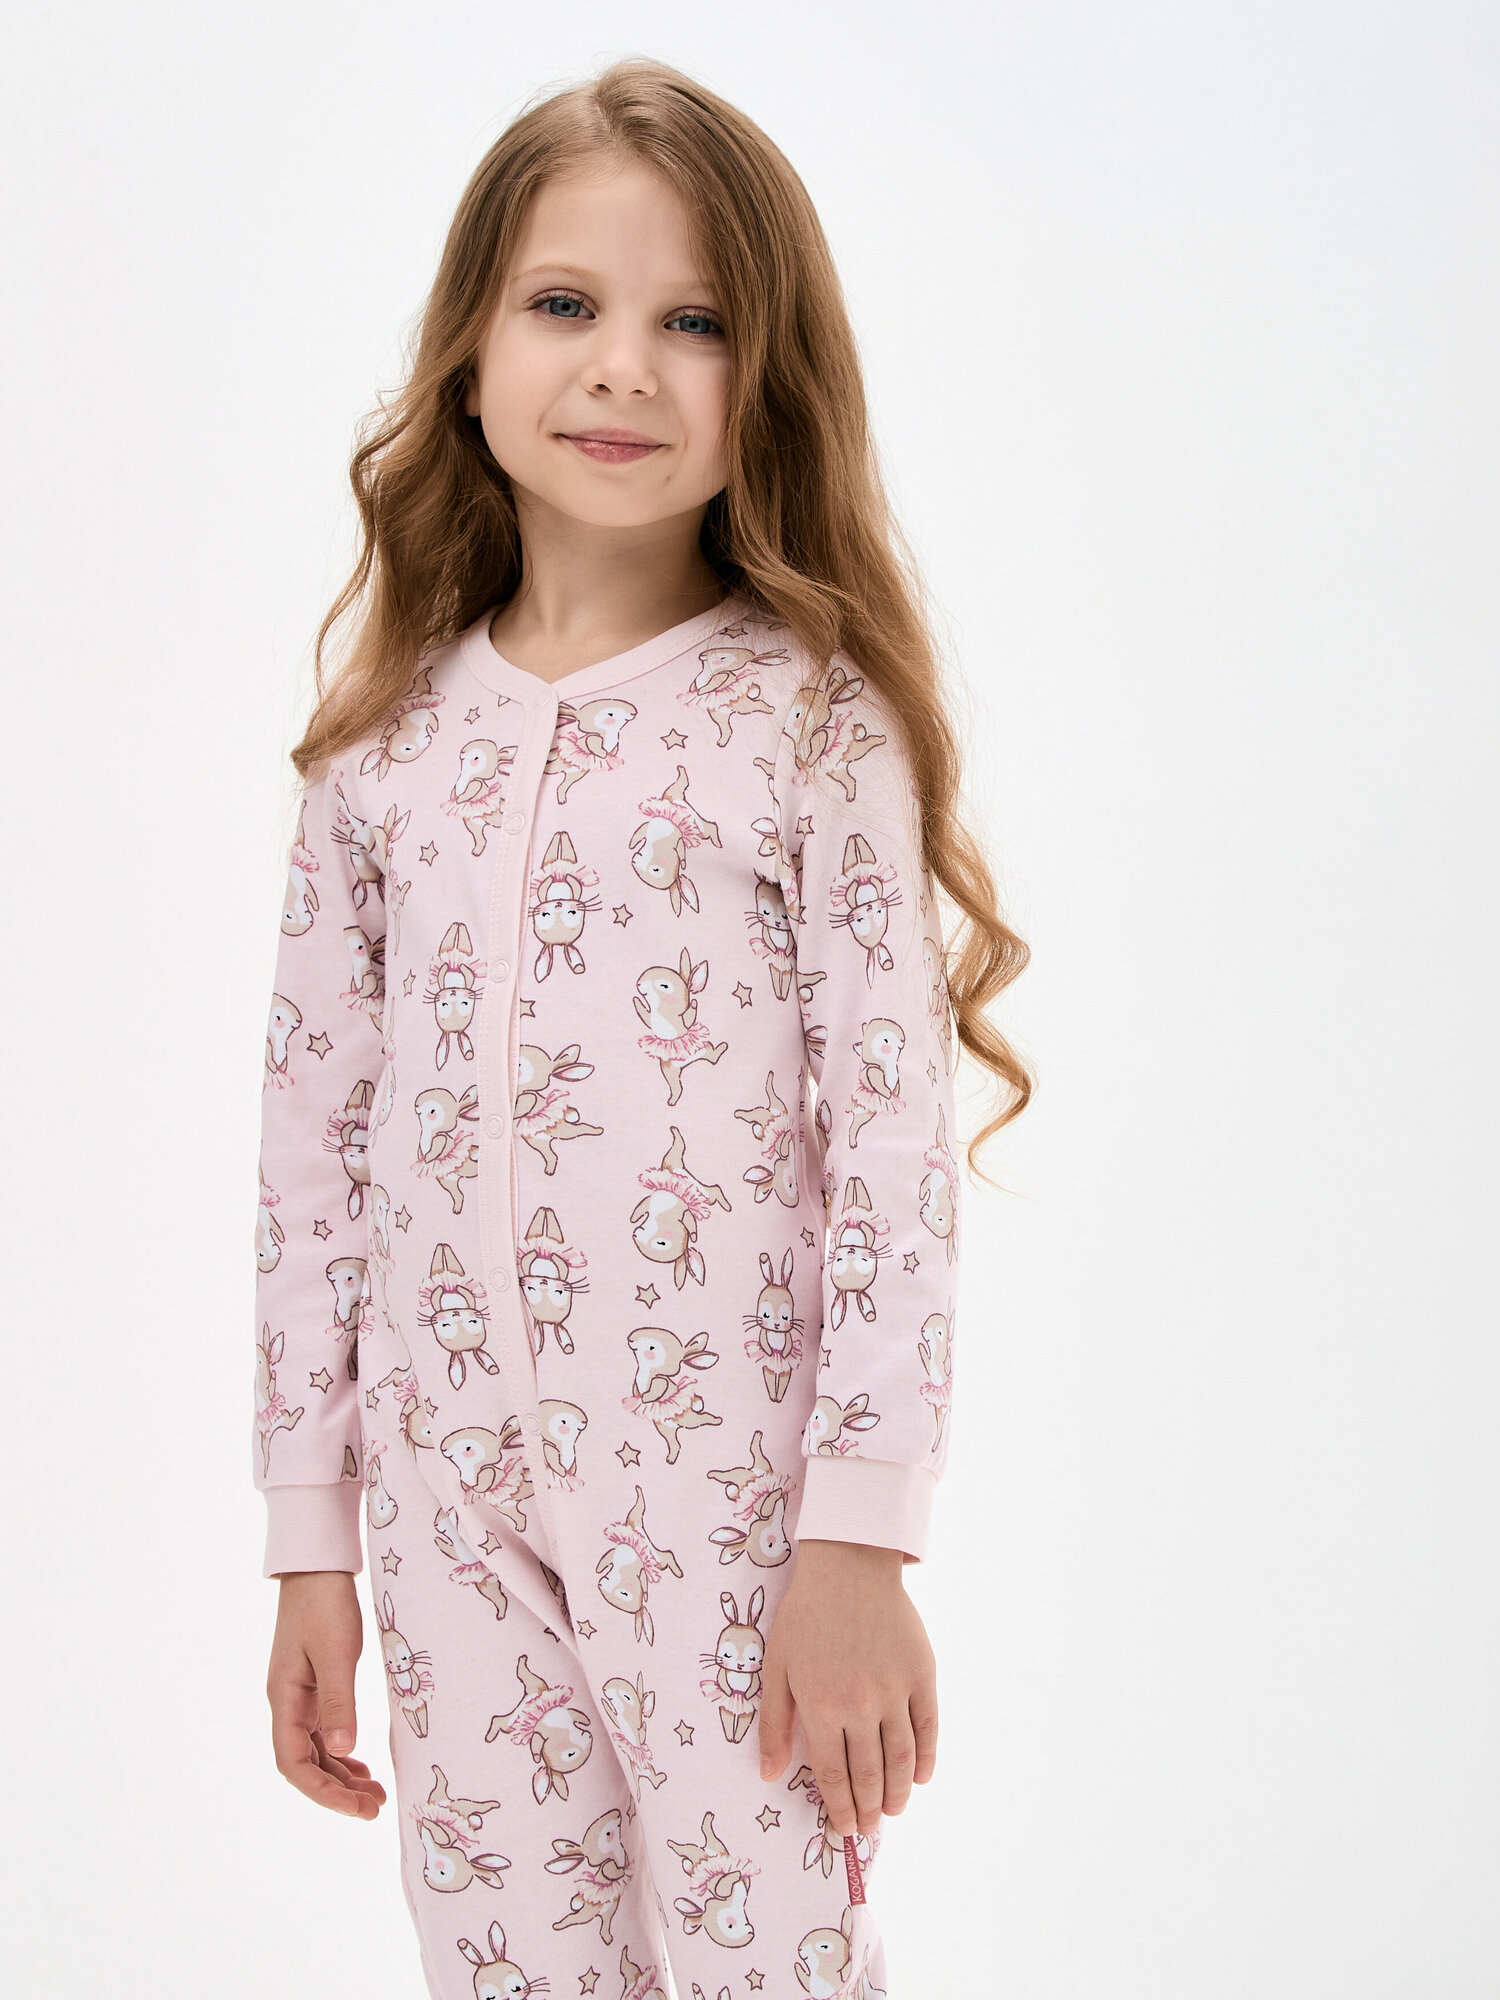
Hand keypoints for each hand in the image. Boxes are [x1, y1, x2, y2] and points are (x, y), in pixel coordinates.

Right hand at [267, 1571, 386, 1819]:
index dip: (323, 1792)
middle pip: (305, 1764)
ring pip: (316, 1751)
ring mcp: (299, 1695)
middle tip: (375, 1808)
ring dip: (341, 1776)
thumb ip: (339, 1702)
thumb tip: (344, 1752)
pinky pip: (324, 1731)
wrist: (318, 1565)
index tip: (356, 1808)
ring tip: (375, 1795)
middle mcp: (287, 1703)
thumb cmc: (325, 1604)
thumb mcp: (337, 1653)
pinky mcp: (314, 1685)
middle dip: (336, 1791)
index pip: (294, 1764)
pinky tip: (362, 1764)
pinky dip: (342, 1752)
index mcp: (284, 1699)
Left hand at [757, 1539, 937, 1838]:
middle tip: (870, 1828)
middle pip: (867, 1773)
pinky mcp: (921, 1673)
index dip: (838, 1807)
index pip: (832, 1774)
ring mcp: (894, 1690)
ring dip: (897, 1792)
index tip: (844, 1828)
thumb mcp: (776, 1667)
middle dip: (868, 1808)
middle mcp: (860, 1705)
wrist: (849, 1567)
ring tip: (894, 1811)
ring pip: (900, 1758)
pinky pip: (927, 1727)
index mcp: (820, 1705)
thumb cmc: (805, 1616)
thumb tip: (769, 1775)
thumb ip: (774, 1724)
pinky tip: (920, 1777)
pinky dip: (926, 1757)